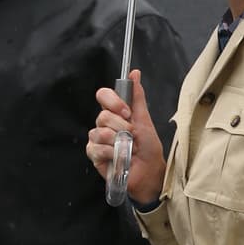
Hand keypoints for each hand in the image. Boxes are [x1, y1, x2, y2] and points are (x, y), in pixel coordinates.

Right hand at [86, 68, 166, 204]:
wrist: (149, 172)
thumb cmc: (148, 148)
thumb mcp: (144, 119)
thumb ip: (137, 97)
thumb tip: (134, 73)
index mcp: (115, 113)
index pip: (103, 96)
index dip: (113, 101)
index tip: (126, 112)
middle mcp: (103, 124)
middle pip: (102, 115)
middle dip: (121, 126)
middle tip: (131, 136)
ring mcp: (97, 139)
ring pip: (99, 132)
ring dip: (117, 141)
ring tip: (126, 148)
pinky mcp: (94, 155)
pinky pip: (96, 148)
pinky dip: (110, 153)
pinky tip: (118, 157)